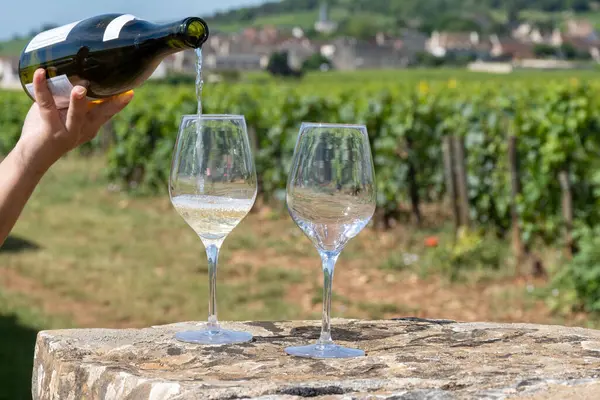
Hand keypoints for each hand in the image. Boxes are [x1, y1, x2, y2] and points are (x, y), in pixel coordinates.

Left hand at [16, 68, 133, 173]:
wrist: (32, 156)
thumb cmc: (47, 129)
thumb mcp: (61, 111)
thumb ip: (66, 95)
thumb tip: (67, 70)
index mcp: (91, 125)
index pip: (108, 112)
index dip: (119, 103)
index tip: (130, 92)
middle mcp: (84, 129)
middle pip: (101, 115)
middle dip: (113, 105)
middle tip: (126, 94)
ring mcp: (69, 132)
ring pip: (76, 116)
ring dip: (78, 103)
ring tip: (79, 90)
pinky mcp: (51, 132)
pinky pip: (47, 107)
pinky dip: (42, 89)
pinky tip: (41, 75)